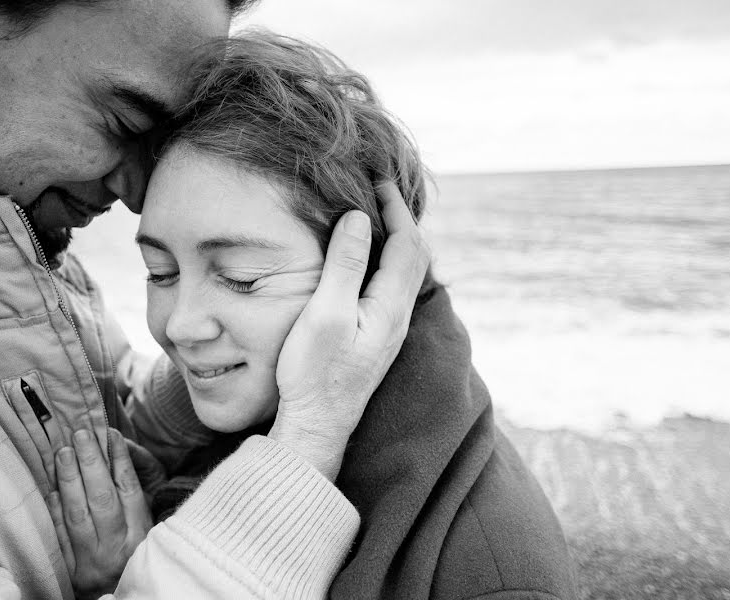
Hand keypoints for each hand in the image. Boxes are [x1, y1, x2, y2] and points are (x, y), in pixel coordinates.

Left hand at [47, 428, 151, 599]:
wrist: (118, 599)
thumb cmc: (133, 555)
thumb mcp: (146, 525)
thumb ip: (134, 492)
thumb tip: (117, 449)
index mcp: (141, 534)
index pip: (129, 489)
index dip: (120, 460)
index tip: (111, 434)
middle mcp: (118, 548)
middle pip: (102, 498)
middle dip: (91, 462)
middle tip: (81, 434)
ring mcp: (92, 561)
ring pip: (78, 514)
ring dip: (69, 480)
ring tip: (64, 452)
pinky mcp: (71, 573)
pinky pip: (60, 537)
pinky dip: (55, 511)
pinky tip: (52, 487)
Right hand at [271, 182, 429, 479]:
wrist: (317, 425)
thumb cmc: (315, 373)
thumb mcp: (326, 314)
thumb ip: (346, 265)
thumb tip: (360, 219)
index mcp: (391, 307)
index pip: (408, 244)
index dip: (397, 210)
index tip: (379, 183)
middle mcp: (398, 317)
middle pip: (414, 257)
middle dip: (401, 220)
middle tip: (378, 193)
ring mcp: (389, 330)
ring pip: (404, 273)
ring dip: (395, 241)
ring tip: (374, 219)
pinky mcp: (376, 339)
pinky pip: (391, 287)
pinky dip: (384, 261)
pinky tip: (365, 262)